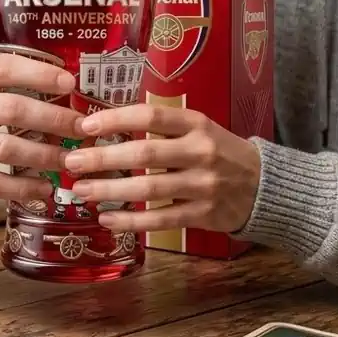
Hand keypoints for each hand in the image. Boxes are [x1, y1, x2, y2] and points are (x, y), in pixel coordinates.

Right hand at [0, 53, 81, 204]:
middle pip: (13, 110)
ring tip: (70, 161)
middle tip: (82, 128)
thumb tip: (53, 82)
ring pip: (6, 150)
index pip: (4, 68)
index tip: (70, 83)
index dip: (40, 74)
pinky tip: (44, 190)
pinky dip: (22, 189)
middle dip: (54, 120)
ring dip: (45, 157)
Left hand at [61, 104, 261, 233]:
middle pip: (145, 154)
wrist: (265, 185)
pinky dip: (131, 221)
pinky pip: (161, 219)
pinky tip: (107, 218)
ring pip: (149, 190)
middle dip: (104, 158)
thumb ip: (161, 127)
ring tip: (81, 190)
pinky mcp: (203, 214)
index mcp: (196, 123)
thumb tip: (105, 125)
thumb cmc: (219, 151)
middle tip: (72, 161)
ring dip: (111, 190)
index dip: (116, 119)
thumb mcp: (198, 128)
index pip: (150, 115)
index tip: (86, 125)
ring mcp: (203, 185)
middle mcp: (200, 151)